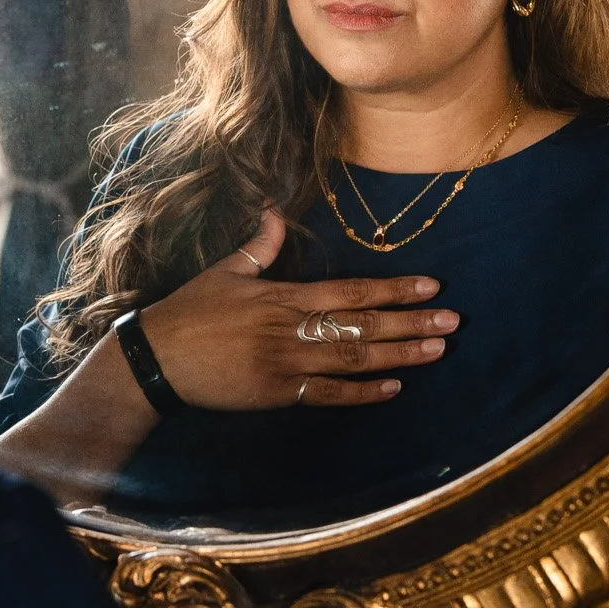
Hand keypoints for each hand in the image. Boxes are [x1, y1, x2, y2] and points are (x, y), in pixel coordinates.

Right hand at [136, 208, 457, 411]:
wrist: (156, 359)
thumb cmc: (188, 312)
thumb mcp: (223, 272)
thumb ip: (258, 247)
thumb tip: (274, 212)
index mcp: (282, 296)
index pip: (350, 290)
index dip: (392, 289)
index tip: (430, 286)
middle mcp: (290, 329)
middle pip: (362, 325)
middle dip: (411, 323)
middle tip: (452, 322)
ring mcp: (286, 364)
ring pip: (353, 359)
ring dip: (399, 355)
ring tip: (437, 351)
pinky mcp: (276, 394)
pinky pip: (327, 395)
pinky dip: (362, 394)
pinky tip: (393, 388)